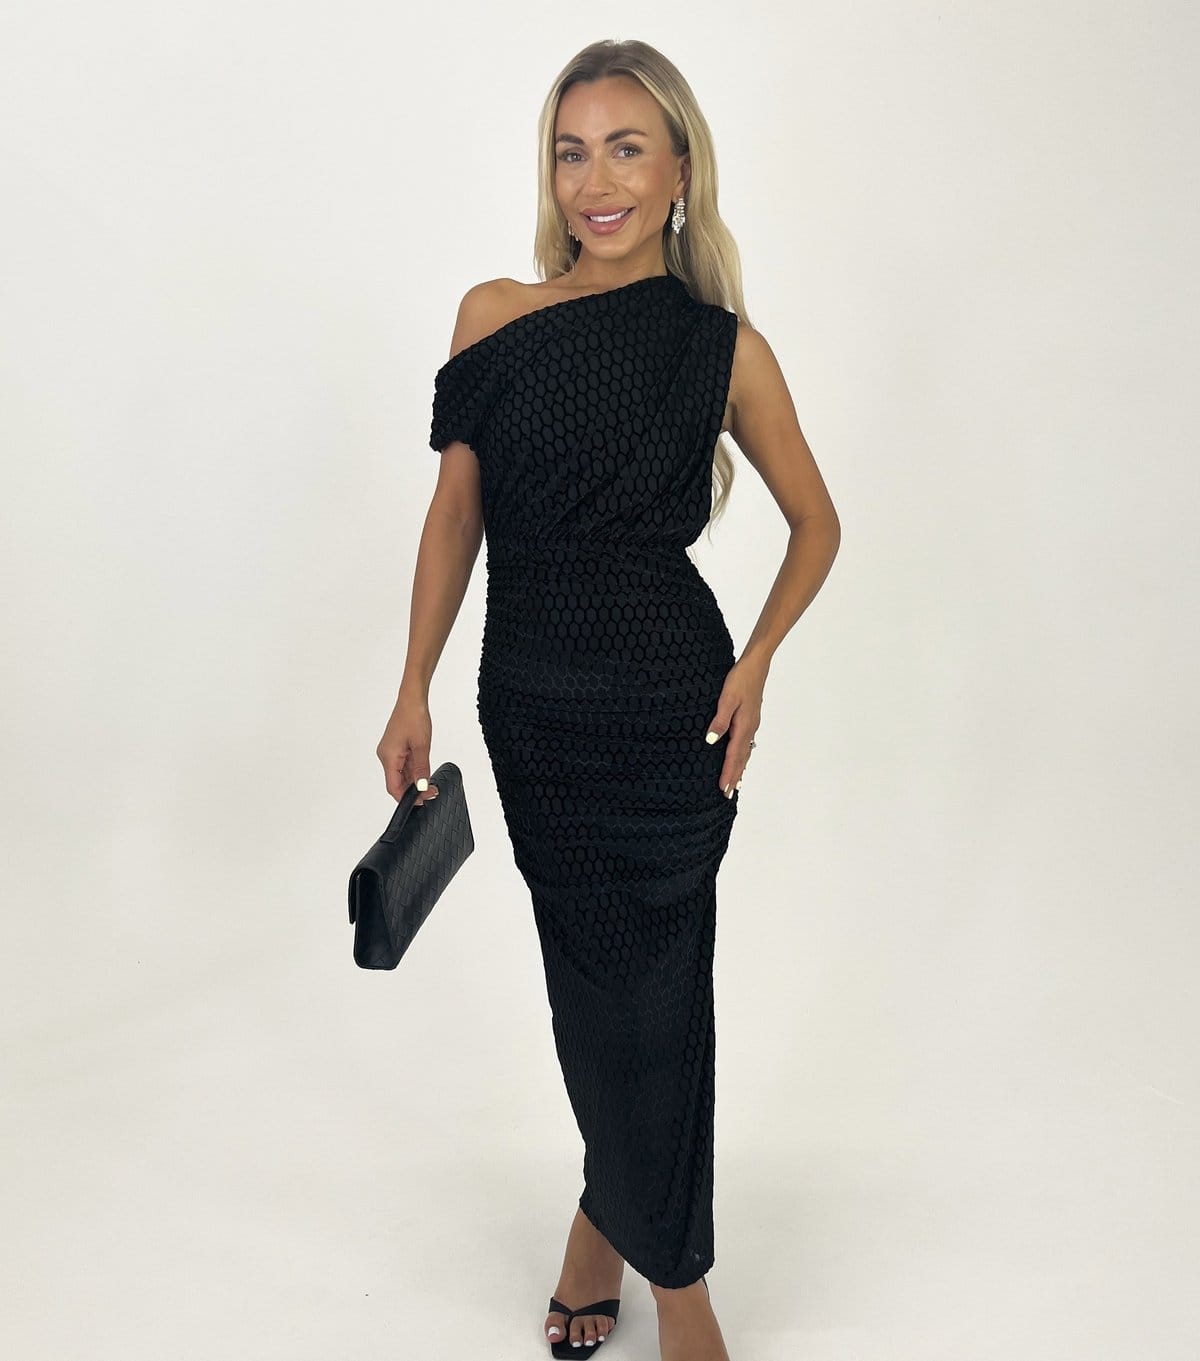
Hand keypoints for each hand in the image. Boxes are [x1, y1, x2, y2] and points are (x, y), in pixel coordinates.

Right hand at [377, 690, 439, 805]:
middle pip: (396, 782)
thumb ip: (421, 769)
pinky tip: (424, 772)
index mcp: (388, 757)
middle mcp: (385, 756)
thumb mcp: (422, 746)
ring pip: (401, 774)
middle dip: (413, 790)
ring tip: (430, 784)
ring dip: (414, 781)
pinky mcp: (395, 748)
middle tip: (431, 793)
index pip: (393, 787)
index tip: (421, 802)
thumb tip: (421, 787)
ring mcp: (390, 752)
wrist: (412, 699)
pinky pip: (403, 765)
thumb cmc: (414, 717)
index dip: (406, 798)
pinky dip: (413, 771)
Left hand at [703, 656, 765, 797]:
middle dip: (734, 777)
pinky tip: (742, 756)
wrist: (756, 666)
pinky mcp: (751, 719)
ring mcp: (752, 724)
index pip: (733, 756)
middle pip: (741, 758)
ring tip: (736, 783)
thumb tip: (711, 741)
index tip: (723, 789)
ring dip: (740, 768)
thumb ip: (720, 721)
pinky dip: (743, 755)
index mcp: (743, 726)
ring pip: (745, 752)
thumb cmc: (740, 680)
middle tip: (728, 795)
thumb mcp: (726, 699)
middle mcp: (749, 729)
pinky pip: (746, 743)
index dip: (728, 773)